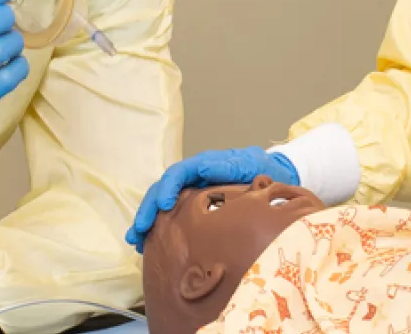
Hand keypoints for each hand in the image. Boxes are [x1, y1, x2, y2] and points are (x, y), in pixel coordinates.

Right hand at [125, 147, 299, 251]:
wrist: (274, 176)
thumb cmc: (263, 170)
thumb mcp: (250, 165)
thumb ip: (229, 166)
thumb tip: (205, 167)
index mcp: (205, 165)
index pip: (179, 173)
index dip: (168, 187)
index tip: (164, 205)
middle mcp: (193, 177)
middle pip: (163, 189)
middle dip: (149, 208)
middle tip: (140, 229)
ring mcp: (192, 193)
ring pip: (162, 204)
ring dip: (147, 221)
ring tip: (135, 241)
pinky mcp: (193, 208)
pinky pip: (171, 217)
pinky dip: (158, 230)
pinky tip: (148, 246)